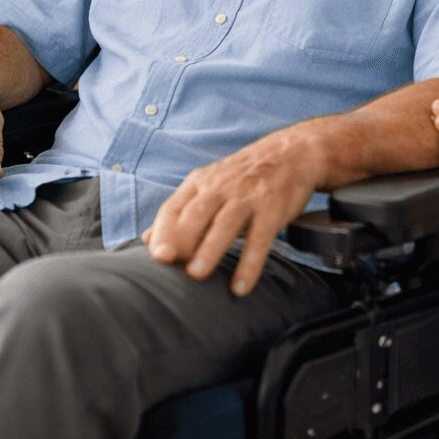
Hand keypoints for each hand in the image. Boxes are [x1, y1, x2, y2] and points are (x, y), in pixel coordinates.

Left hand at [142, 132, 322, 296]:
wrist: (292, 153)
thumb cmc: (244, 176)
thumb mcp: (208, 185)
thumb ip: (179, 212)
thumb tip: (147, 239)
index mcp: (201, 183)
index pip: (174, 207)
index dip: (162, 231)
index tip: (155, 256)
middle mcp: (221, 188)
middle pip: (195, 214)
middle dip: (179, 237)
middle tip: (167, 263)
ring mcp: (247, 198)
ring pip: (224, 224)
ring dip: (209, 249)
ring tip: (196, 274)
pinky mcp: (272, 209)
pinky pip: (260, 239)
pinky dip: (249, 264)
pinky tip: (240, 286)